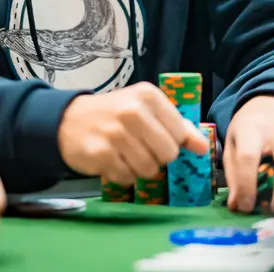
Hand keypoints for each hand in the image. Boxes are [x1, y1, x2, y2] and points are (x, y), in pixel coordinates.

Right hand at [58, 82, 208, 184]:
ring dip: (141, 168)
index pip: (180, 132)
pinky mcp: (100, 154)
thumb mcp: (147, 109)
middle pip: (168, 154)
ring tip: (127, 155)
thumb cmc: (116, 114)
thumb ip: (178, 126)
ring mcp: (115, 133)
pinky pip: (127, 178)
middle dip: (158, 158)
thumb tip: (203, 148)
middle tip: (143, 149)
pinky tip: (114, 162)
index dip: (174, 142)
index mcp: (148, 96)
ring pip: (149, 169)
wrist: (69, 120)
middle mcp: (132, 112)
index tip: (160, 140)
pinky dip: (124, 175)